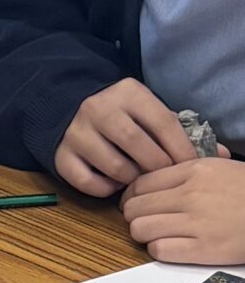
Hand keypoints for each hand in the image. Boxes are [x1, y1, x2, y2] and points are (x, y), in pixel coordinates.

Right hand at [56, 79, 197, 196]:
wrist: (68, 106)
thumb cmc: (121, 114)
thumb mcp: (149, 112)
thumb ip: (180, 132)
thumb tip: (221, 156)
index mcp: (128, 93)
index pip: (162, 123)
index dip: (181, 149)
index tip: (190, 166)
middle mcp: (99, 109)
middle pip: (137, 145)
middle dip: (157, 167)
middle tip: (165, 178)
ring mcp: (77, 133)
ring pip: (114, 167)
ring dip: (132, 180)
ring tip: (140, 180)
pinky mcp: (61, 156)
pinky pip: (88, 183)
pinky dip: (106, 189)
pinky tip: (115, 184)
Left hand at [121, 157, 244, 266]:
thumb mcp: (221, 167)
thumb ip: (187, 169)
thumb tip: (156, 174)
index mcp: (194, 170)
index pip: (140, 183)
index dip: (131, 196)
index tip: (136, 203)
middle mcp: (191, 194)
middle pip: (134, 208)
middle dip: (134, 216)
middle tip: (145, 221)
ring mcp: (196, 222)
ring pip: (140, 229)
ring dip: (144, 234)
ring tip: (158, 234)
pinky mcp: (203, 249)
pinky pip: (159, 250)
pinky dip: (159, 250)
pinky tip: (171, 246)